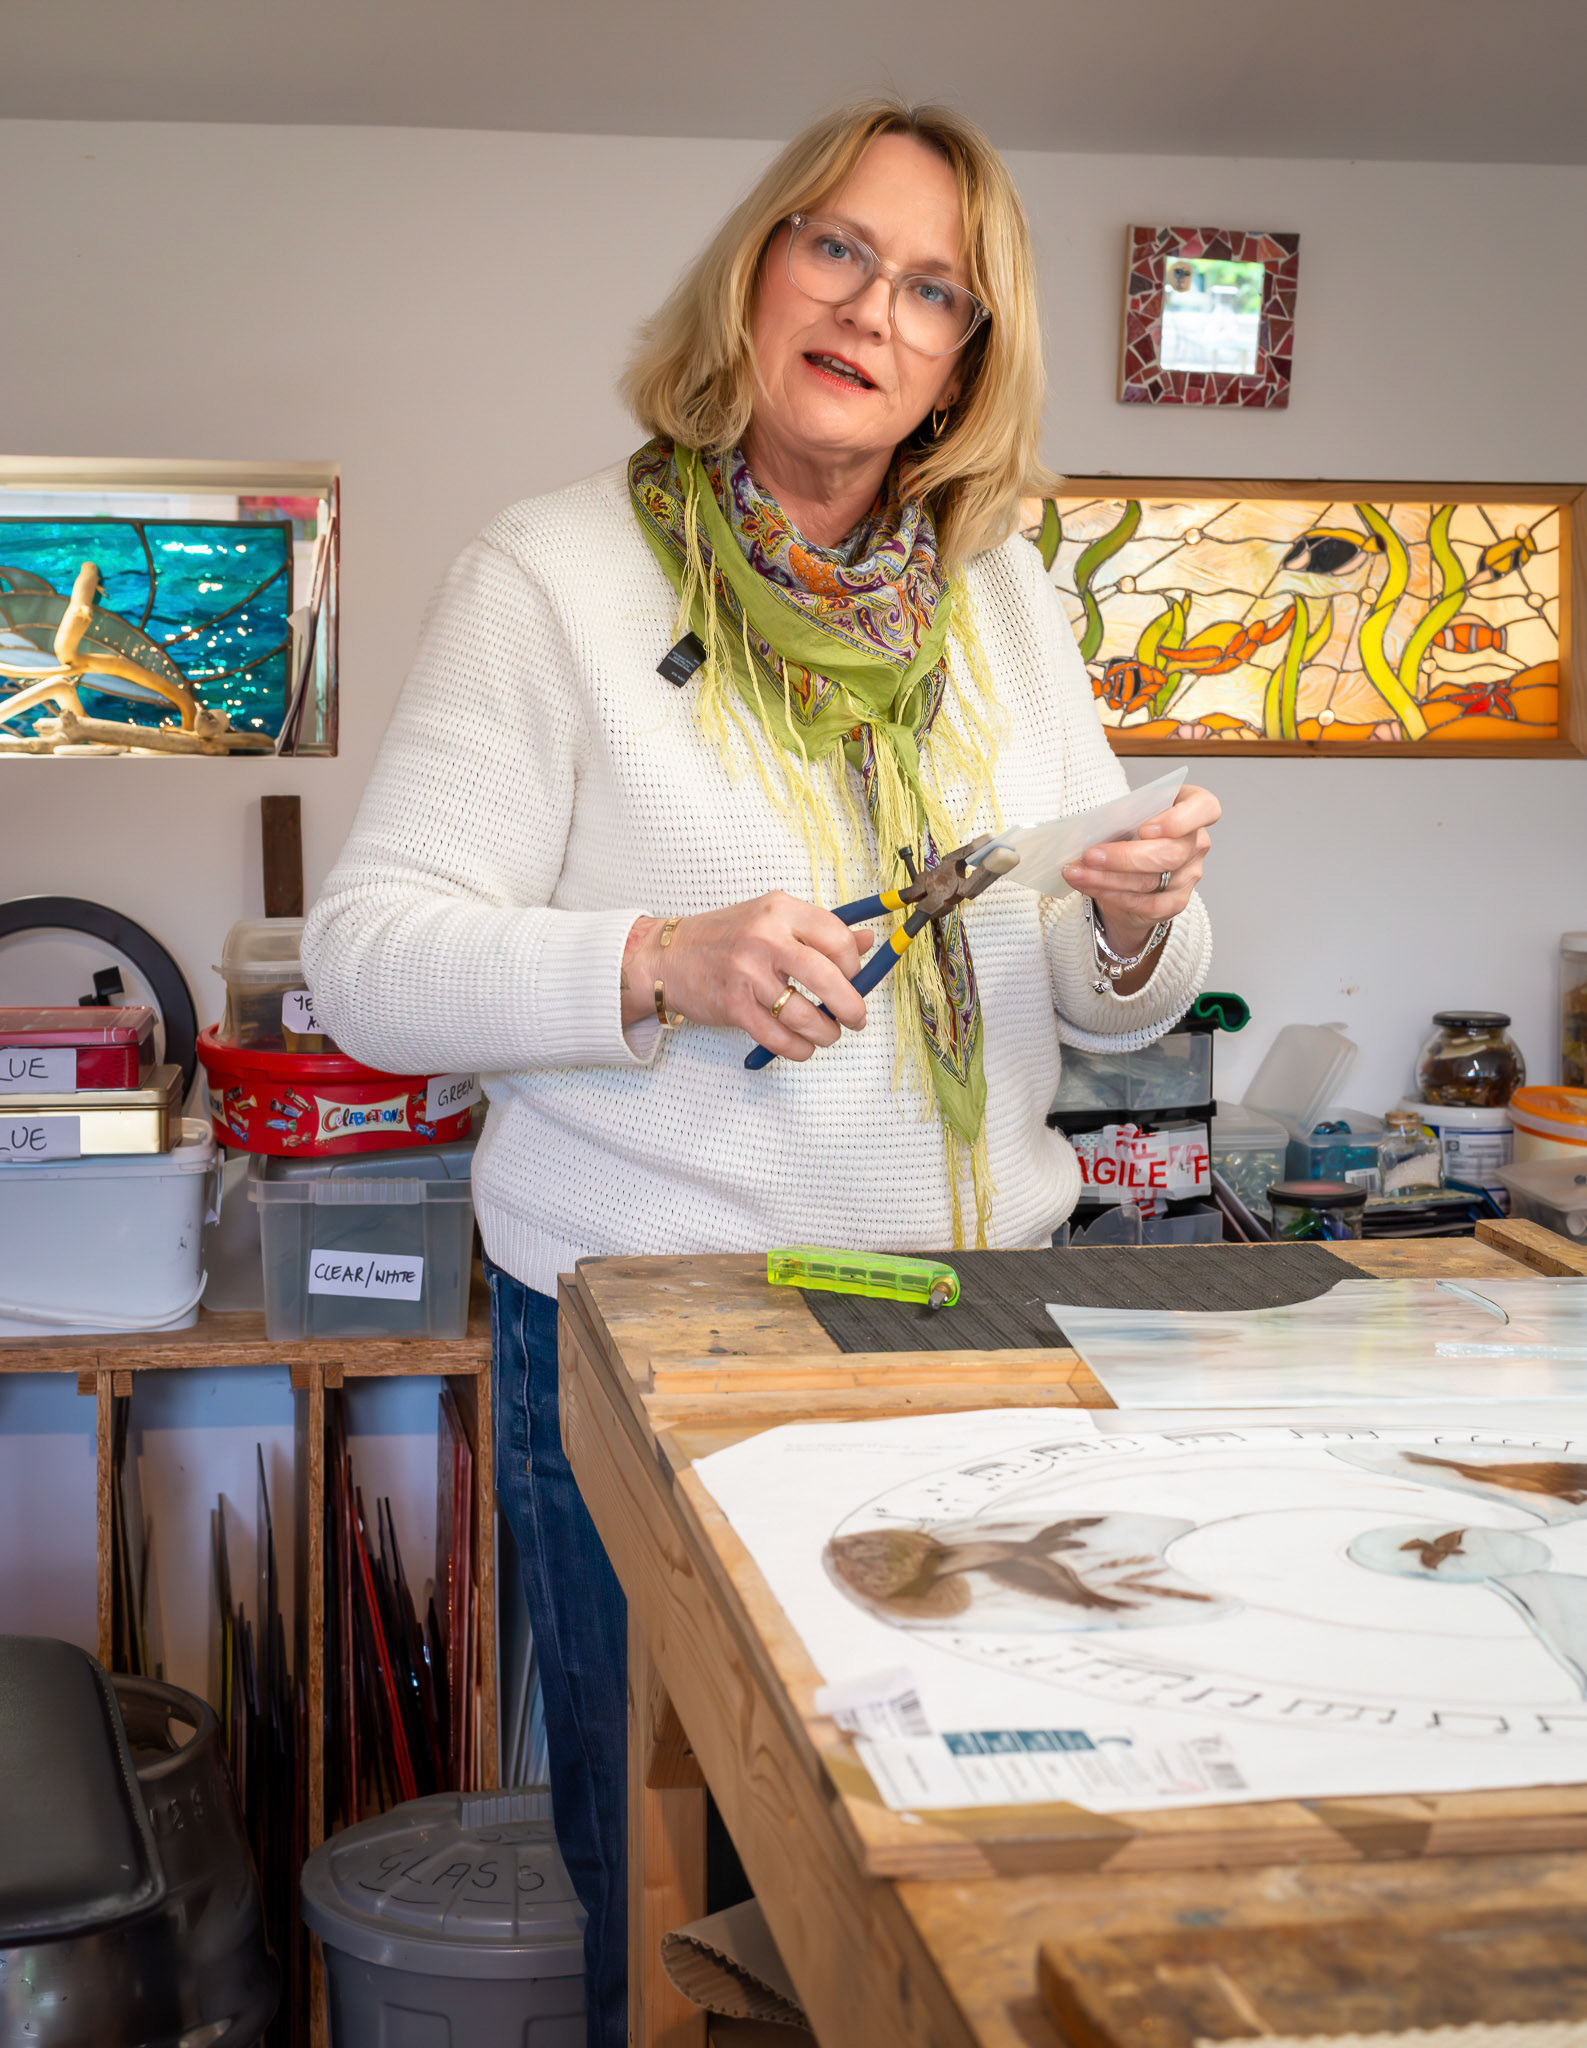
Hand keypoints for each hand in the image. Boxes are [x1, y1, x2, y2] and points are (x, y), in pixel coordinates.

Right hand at [621, 894, 876, 1060]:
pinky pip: (778, 1038)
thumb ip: (820, 931)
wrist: (668, 957)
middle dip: (851, 1006)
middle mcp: (765, 938)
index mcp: (781, 910)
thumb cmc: (725, 938)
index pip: (838, 938)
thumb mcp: (772, 920)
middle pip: (829, 978)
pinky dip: (798, 1049)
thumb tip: (868, 940)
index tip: (854, 979)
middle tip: (856, 1018)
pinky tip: (803, 1046)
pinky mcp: (734, 1006)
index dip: (855, 965)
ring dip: (825, 1033)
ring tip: (827, 1035)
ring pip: (805, 1015)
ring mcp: (748, 973)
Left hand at [1060, 783, 1220, 956]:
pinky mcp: (1175, 902)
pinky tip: (1087, 886)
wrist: (1128, 867)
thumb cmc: (1130, 829)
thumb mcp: (1126, 813)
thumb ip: (1121, 815)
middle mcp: (1196, 842)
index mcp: (1192, 809)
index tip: (1146, 829)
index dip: (1179, 820)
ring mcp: (1190, 875)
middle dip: (1124, 857)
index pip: (1205, 809)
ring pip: (1151, 881)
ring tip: (1076, 871)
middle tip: (1090, 855)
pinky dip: (1111, 894)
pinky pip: (1145, 904)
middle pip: (1171, 854)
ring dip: (1106, 878)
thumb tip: (1095, 828)